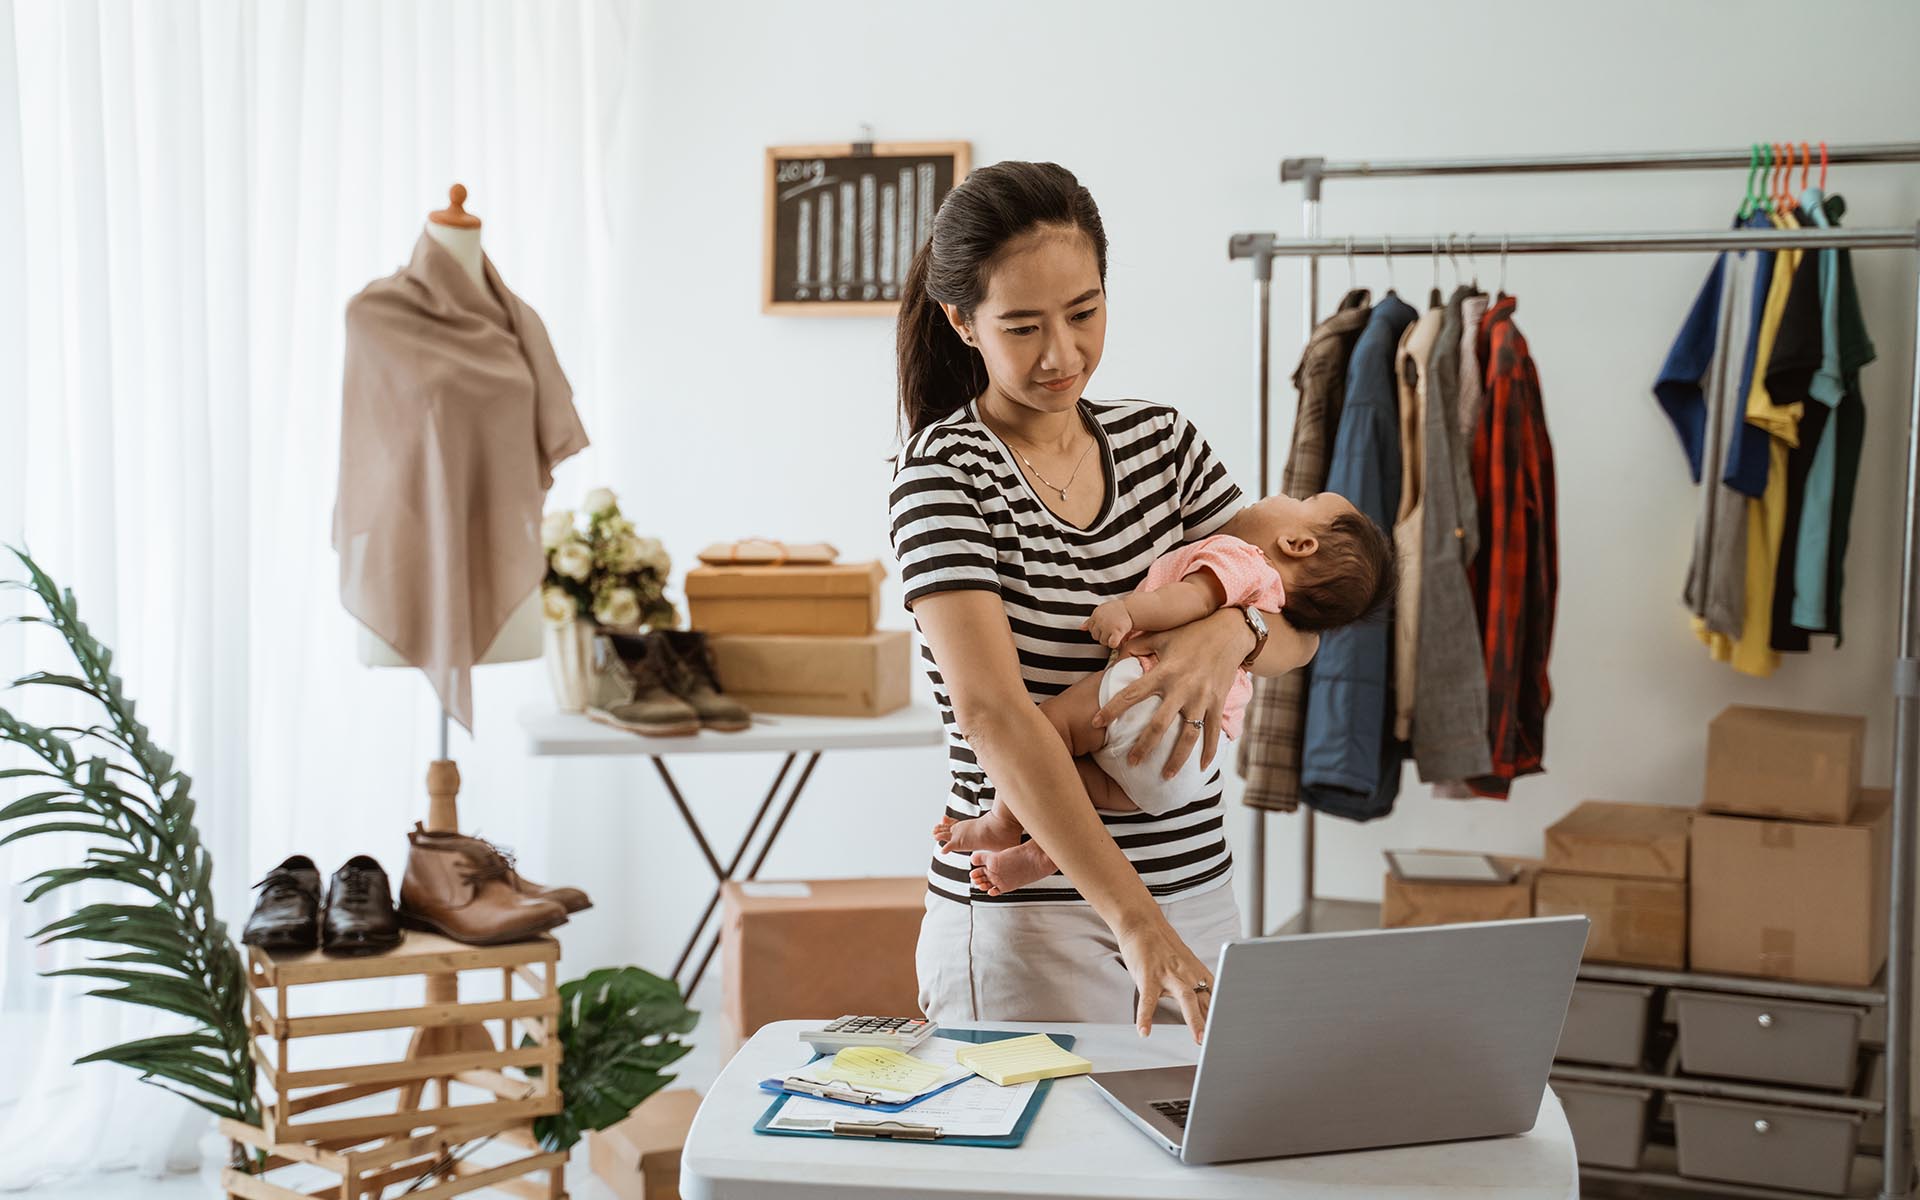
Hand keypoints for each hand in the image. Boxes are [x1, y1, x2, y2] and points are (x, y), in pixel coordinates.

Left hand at [1082, 598, 1135, 648]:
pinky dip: (1115, 644)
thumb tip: (1081, 628)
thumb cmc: (1118, 610)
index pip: (1090, 628)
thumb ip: (1091, 620)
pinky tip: (1119, 638)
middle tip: (1112, 630)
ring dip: (1109, 640)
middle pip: (1095, 636)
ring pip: (1103, 641)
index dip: (1098, 629)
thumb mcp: (1101, 611)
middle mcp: (1100, 620)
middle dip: (1103, 635)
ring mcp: (1108, 626)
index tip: (1106, 627)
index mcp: (1096, 614)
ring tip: (1116, 632)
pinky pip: (1111, 644)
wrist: (1132, 608)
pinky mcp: (1117, 631)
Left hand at [1092, 609, 1247, 778]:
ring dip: (1176, 759)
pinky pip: (1212, 732)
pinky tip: (1200, 768)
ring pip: (1188, 737)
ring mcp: (1202, 698)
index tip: (1095, 724)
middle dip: (1144, 747)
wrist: (1230, 632)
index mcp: (1164, 672)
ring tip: (1164, 777)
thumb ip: (1138, 646)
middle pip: (1159, 725)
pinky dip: (1208, 752)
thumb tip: (1117, 651)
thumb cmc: (1192, 632)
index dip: (1112, 710)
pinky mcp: (1217, 703)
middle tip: (1131, 763)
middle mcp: (1181, 688)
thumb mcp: (1162, 635)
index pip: (1131, 694)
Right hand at [1117, 915, 1213, 1041]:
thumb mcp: (1186, 966)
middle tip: (1223, 1040)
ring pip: (1186, 998)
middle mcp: (1187, 974)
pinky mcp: (1148, 975)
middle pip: (1206, 1000)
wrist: (1142, 923)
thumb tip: (1207, 1011)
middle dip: (1216, 1021)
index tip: (1233, 1034)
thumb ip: (1196, 986)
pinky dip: (1146, 1016)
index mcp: (1199, 973)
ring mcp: (1168, 975)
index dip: (1224, 1016)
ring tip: (1199, 1039)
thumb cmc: (1164, 947)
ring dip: (1194, 1019)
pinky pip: (1148, 999)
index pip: (1216, 998)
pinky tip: (1144, 1031)